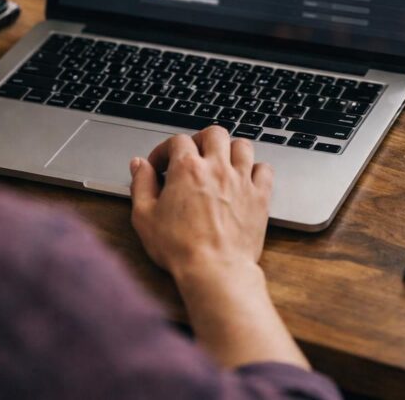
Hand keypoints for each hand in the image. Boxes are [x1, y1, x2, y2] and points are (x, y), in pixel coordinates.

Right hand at [129, 126, 273, 280]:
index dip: (165, 150)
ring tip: (221, 162)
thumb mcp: (144, 217)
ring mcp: (242, 180)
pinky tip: (246, 179)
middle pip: (214, 133)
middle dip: (201, 139)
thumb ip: (141, 185)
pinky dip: (256, 170)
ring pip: (243, 145)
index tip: (160, 165)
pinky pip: (265, 170)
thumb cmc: (179, 248)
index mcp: (187, 169)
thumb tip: (139, 165)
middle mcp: (217, 168)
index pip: (177, 140)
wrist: (215, 271)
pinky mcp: (260, 197)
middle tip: (193, 154)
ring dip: (230, 149)